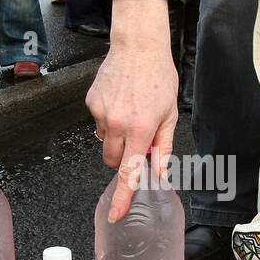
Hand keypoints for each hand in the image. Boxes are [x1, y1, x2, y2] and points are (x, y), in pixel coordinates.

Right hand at [85, 0, 177, 222]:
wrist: (138, 45)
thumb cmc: (158, 77)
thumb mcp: (169, 115)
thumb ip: (162, 148)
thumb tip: (158, 174)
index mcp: (139, 129)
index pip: (128, 172)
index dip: (122, 196)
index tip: (115, 214)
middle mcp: (116, 123)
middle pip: (112, 161)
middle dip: (123, 157)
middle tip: (139, 136)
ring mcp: (100, 113)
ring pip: (104, 142)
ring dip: (116, 137)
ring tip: (130, 112)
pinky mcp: (90, 103)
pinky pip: (98, 123)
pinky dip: (108, 119)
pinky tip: (120, 101)